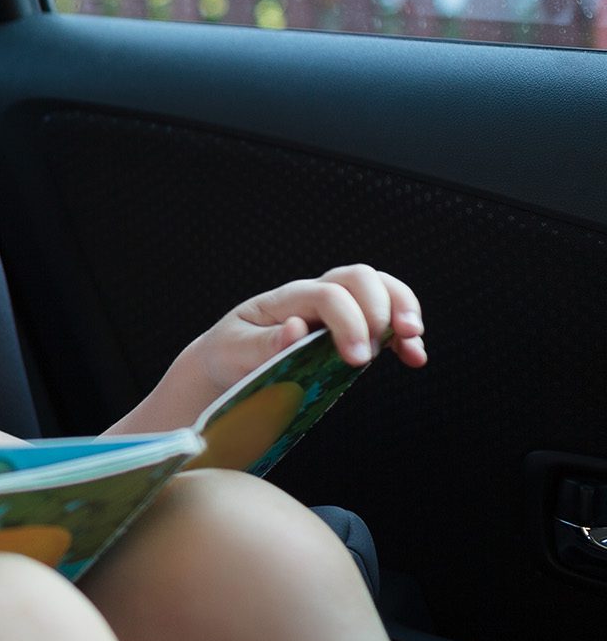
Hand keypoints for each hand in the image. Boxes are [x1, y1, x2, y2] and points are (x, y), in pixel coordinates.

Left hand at [192, 264, 425, 392]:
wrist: (226, 362)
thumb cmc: (229, 355)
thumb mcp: (234, 352)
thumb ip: (263, 344)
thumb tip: (296, 329)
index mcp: (284, 299)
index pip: (327, 295)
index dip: (348, 322)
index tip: (356, 359)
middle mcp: (314, 295)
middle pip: (359, 278)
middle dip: (380, 308)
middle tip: (374, 352)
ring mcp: (335, 308)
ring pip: (379, 288)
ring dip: (403, 309)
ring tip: (411, 340)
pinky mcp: (349, 328)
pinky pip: (385, 317)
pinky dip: (404, 334)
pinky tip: (413, 355)